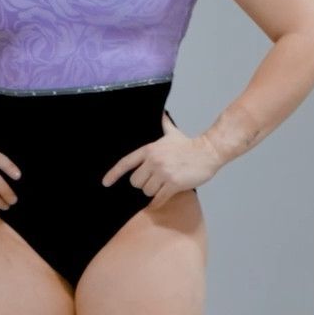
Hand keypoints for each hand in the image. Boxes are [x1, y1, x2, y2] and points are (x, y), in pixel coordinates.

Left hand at [101, 111, 221, 209]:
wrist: (208, 152)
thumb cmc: (189, 145)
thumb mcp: (172, 133)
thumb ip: (163, 124)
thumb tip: (160, 112)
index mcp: (150, 150)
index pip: (126, 163)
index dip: (113, 174)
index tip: (105, 183)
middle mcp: (154, 161)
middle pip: (136, 182)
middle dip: (143, 184)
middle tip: (154, 180)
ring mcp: (163, 173)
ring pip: (147, 191)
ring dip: (153, 192)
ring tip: (163, 185)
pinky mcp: (173, 184)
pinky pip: (158, 199)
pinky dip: (157, 202)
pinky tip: (160, 200)